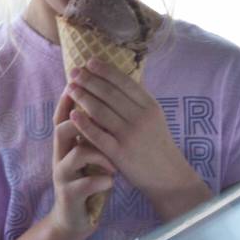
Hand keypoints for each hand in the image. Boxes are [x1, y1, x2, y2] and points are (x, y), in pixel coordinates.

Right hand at [47, 109, 115, 235]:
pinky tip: (112, 182)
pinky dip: (102, 181)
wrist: (75, 218)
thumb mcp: (88, 154)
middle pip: (62, 128)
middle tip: (103, 119)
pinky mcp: (69, 195)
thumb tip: (107, 102)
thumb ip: (92, 132)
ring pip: (76, 154)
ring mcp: (62, 175)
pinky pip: (86, 183)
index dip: (69, 99)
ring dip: (99, 155)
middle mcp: (59, 156)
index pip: (63, 115)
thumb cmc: (87, 179)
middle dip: (81, 120)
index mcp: (66, 144)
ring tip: (113, 164)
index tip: (80, 83)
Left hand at [64, 59, 212, 220]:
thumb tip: (114, 79)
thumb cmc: (157, 144)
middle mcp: (142, 118)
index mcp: (150, 106)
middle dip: (89, 80)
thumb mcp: (154, 118)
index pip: (125, 82)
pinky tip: (72, 114)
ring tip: (70, 88)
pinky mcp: (120, 153)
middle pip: (110, 94)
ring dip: (83, 97)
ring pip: (101, 111)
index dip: (105, 71)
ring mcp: (131, 136)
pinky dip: (84, 123)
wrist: (169, 177)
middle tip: (73, 72)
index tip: (90, 62)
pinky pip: (98, 135)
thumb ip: (137, 101)